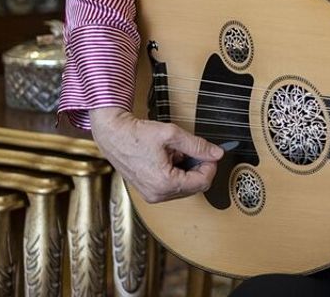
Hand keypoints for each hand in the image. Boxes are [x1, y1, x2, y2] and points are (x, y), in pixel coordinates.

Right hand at [89, 107, 224, 203]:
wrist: (113, 135)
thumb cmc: (137, 134)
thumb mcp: (172, 135)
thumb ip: (197, 145)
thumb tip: (217, 153)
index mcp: (165, 183)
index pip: (203, 181)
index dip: (210, 165)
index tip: (209, 152)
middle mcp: (158, 195)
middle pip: (195, 187)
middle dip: (199, 168)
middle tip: (193, 150)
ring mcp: (152, 195)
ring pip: (185, 187)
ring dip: (188, 170)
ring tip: (176, 153)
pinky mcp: (149, 191)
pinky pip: (173, 186)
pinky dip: (177, 173)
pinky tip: (169, 159)